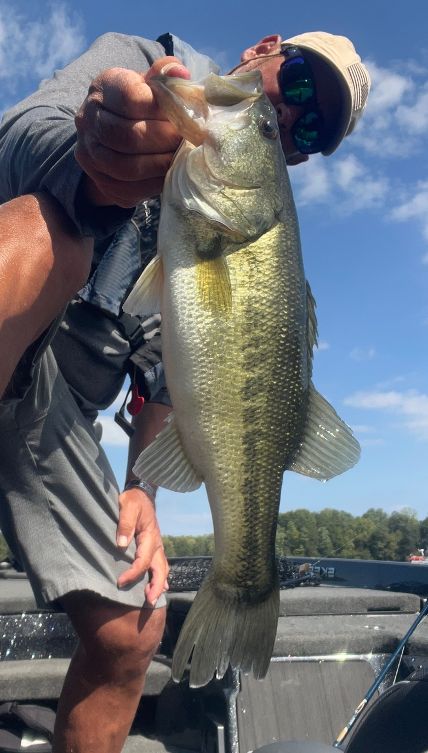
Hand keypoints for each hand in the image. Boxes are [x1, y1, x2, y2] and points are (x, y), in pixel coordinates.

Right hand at [74, 56, 190, 207]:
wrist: (112, 136)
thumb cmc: (140, 105)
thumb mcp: (149, 84)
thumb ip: (164, 78)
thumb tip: (180, 73)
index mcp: (102, 89)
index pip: (130, 98)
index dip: (161, 108)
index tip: (184, 113)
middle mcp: (88, 121)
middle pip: (128, 136)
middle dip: (164, 139)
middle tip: (188, 139)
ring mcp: (90, 155)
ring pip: (127, 167)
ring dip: (160, 164)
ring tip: (180, 157)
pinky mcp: (102, 182)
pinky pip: (130, 189)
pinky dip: (155, 183)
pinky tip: (170, 174)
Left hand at [116, 487, 168, 605]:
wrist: (142, 494)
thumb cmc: (133, 500)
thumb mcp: (127, 507)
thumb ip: (124, 523)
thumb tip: (122, 544)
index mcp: (150, 536)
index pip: (143, 560)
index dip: (133, 573)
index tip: (120, 582)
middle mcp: (156, 543)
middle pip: (160, 569)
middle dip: (156, 586)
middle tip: (149, 601)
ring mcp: (157, 546)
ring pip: (162, 568)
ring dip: (159, 584)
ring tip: (153, 599)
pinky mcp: (154, 547)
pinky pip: (161, 564)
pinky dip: (161, 577)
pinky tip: (160, 587)